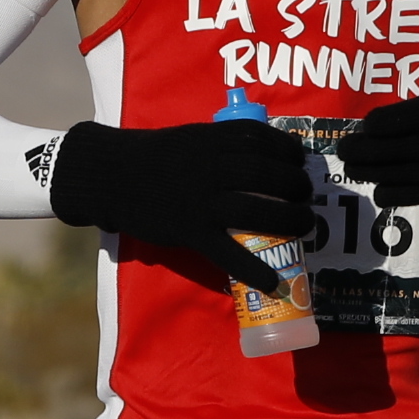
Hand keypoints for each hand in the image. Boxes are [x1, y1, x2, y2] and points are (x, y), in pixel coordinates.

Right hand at [43, 117, 322, 259]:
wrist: (113, 177)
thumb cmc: (155, 157)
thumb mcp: (190, 138)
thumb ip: (221, 145)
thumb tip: (261, 156)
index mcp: (212, 140)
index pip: (261, 139)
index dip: (287, 150)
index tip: (299, 159)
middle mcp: (211, 167)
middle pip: (267, 174)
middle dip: (296, 185)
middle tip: (306, 195)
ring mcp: (202, 201)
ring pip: (257, 210)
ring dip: (290, 219)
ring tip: (305, 224)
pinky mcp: (191, 231)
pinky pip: (228, 253)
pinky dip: (253, 268)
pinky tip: (272, 280)